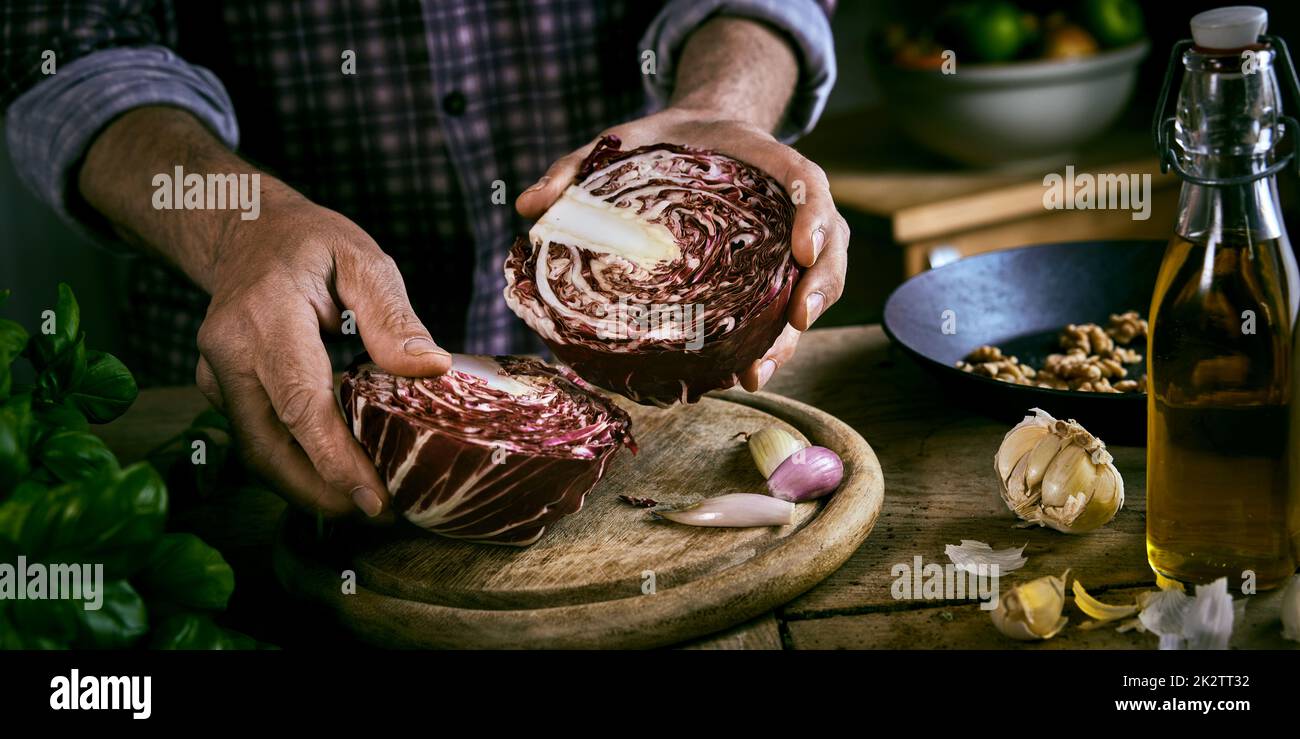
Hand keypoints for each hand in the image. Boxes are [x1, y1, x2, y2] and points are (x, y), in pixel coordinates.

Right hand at [196, 196, 451, 517]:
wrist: (245, 230)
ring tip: (366, 500)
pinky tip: (339, 471)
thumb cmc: (311, 244)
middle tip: (381, 512)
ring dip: (309, 486)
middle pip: (269, 447)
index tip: (374, 500)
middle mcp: (229, 353)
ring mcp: (216, 376)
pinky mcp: (220, 391)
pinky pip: (258, 438)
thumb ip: (393, 317)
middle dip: (322, 492)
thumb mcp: (362, 260)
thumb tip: (430, 369)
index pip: (299, 404)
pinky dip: (296, 463)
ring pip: (259, 453)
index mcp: (265, 318)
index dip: (334, 461)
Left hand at [516, 106, 848, 390]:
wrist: (703, 139)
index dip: (815, 216)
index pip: (809, 185)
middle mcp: (792, 206)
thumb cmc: (670, 141)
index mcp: (769, 163)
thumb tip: (527, 207)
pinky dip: (777, 342)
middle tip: (796, 321)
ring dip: (798, 332)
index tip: (804, 247)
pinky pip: (789, 308)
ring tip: (763, 370)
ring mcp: (791, 243)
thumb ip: (579, 165)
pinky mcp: (775, 273)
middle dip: (819, 287)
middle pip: (830, 247)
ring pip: (816, 286)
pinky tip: (748, 374)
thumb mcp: (624, 139)